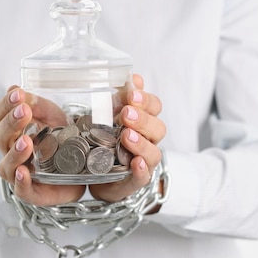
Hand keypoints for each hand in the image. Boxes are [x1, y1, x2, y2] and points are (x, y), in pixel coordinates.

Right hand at [0, 86, 85, 205]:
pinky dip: (21, 181)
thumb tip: (14, 89)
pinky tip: (24, 171)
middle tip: (24, 112)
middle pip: (0, 137)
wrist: (83, 167)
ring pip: (7, 165)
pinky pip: (21, 190)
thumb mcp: (52, 116)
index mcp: (13, 130)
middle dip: (11, 123)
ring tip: (26, 142)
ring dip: (14, 152)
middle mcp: (11, 151)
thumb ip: (36, 104)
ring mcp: (19, 173)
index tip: (17, 93)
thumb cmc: (61, 139)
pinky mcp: (33, 192)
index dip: (4, 105)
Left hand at [88, 74, 165, 201]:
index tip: (132, 94)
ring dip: (141, 143)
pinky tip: (135, 163)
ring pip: (153, 153)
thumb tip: (134, 76)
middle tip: (126, 113)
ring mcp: (144, 162)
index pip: (155, 107)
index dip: (146, 100)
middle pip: (158, 128)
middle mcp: (148, 141)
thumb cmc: (108, 141)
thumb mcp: (111, 115)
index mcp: (144, 122)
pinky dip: (140, 169)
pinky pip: (143, 176)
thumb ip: (123, 97)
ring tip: (127, 136)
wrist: (99, 174)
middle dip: (143, 119)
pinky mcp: (135, 181)